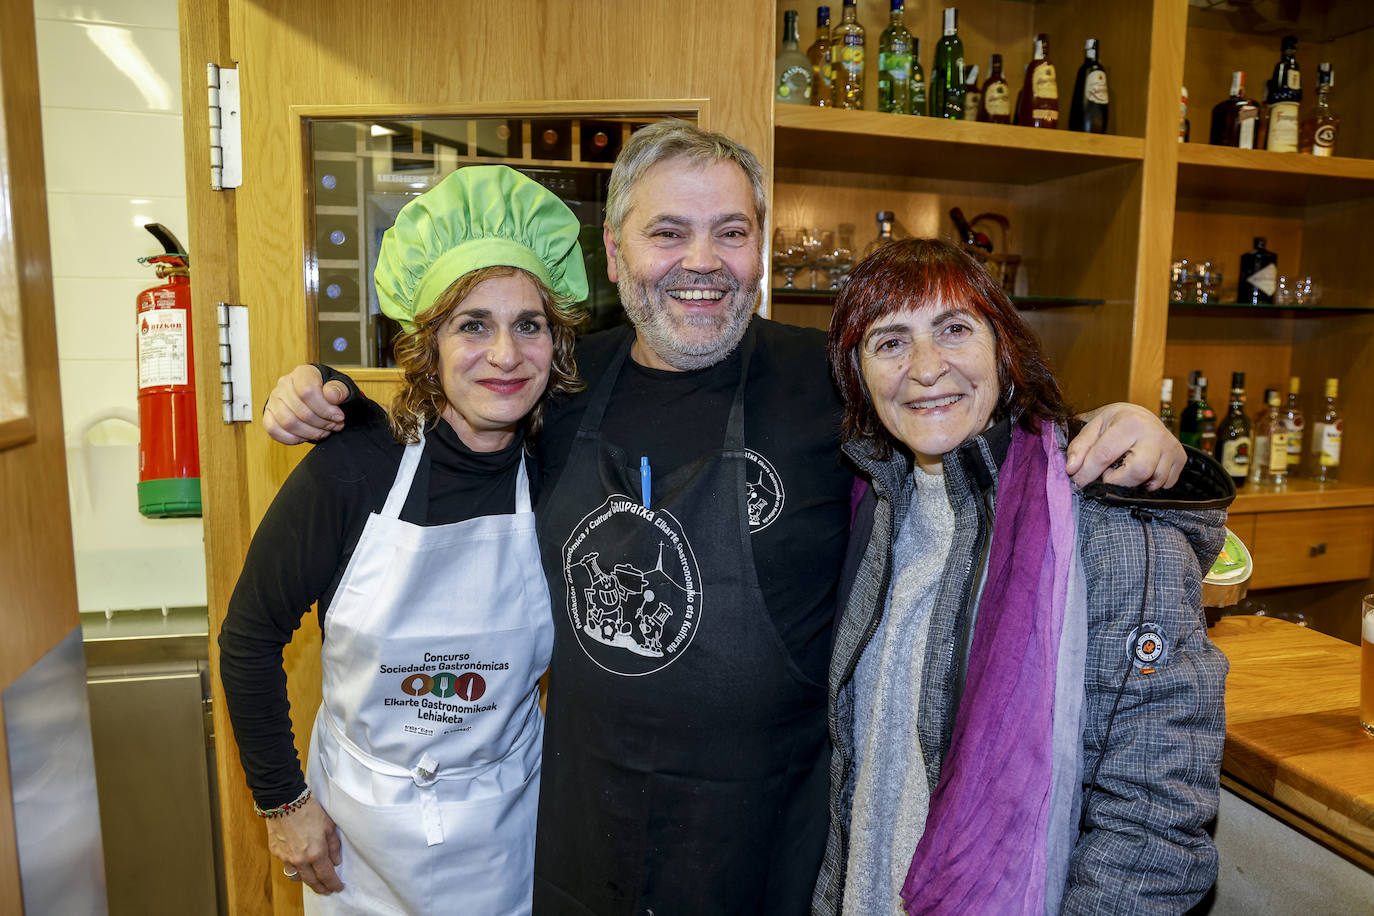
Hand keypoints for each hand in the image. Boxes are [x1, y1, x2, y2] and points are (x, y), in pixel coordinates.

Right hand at [262, 365, 348, 444]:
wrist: (314, 395)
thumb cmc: (327, 390)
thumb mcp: (339, 386)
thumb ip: (339, 389)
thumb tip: (331, 396)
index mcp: (302, 373)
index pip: (308, 392)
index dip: (325, 409)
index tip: (339, 416)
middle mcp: (284, 384)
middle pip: (300, 411)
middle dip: (322, 424)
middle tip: (334, 426)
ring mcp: (273, 400)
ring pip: (288, 423)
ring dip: (310, 433)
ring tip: (324, 431)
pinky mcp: (268, 414)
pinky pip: (273, 430)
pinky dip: (292, 438)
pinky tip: (307, 436)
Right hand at [265, 796, 343, 894]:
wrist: (284, 802)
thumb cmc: (308, 811)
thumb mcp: (328, 826)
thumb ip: (333, 846)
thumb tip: (336, 861)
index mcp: (316, 853)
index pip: (326, 875)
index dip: (333, 883)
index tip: (338, 887)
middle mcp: (300, 860)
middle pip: (311, 881)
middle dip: (321, 887)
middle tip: (327, 890)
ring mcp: (286, 858)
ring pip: (298, 877)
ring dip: (307, 880)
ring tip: (314, 880)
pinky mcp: (277, 852)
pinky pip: (287, 866)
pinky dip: (295, 868)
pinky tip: (300, 864)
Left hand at [1066, 403, 1184, 490]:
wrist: (1141, 414)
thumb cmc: (1114, 422)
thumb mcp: (1093, 426)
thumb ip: (1079, 447)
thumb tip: (1071, 469)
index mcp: (1129, 422)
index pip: (1104, 455)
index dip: (1086, 473)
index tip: (1077, 482)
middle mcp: (1154, 433)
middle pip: (1138, 471)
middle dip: (1117, 481)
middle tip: (1107, 476)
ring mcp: (1170, 446)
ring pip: (1154, 480)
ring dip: (1133, 483)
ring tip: (1123, 470)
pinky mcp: (1181, 458)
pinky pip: (1165, 484)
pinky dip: (1149, 484)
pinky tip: (1139, 472)